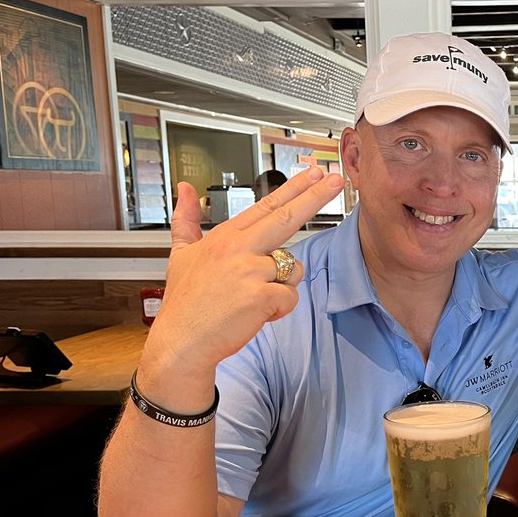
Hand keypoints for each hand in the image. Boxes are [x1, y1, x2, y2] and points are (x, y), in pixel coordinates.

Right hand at [143, 167, 345, 382]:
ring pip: (292, 268)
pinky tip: (255, 314)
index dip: (294, 188)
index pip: (266, 206)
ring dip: (282, 286)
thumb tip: (183, 188)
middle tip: (336, 180)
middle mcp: (238, 249)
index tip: (314, 173)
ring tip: (250, 298)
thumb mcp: (181, 254)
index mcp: (225, 237)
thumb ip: (187, 220)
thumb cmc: (186, 302)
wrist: (181, 342)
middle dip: (315, 196)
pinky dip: (279, 309)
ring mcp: (249, 271)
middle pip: (287, 217)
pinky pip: (290, 297)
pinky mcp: (260, 296)